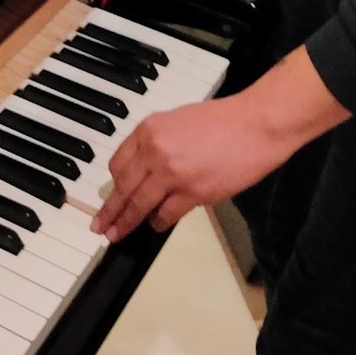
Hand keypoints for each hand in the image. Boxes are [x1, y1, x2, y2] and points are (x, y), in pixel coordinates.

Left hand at [91, 96, 285, 241]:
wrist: (255, 124)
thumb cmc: (223, 120)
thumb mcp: (178, 121)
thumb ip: (158, 142)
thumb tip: (143, 169)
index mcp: (149, 129)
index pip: (118, 163)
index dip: (112, 186)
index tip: (107, 199)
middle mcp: (155, 151)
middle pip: (124, 187)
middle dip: (110, 212)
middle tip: (100, 228)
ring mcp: (173, 173)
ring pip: (140, 204)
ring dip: (127, 223)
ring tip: (118, 235)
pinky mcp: (193, 192)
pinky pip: (167, 213)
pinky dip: (159, 222)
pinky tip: (156, 225)